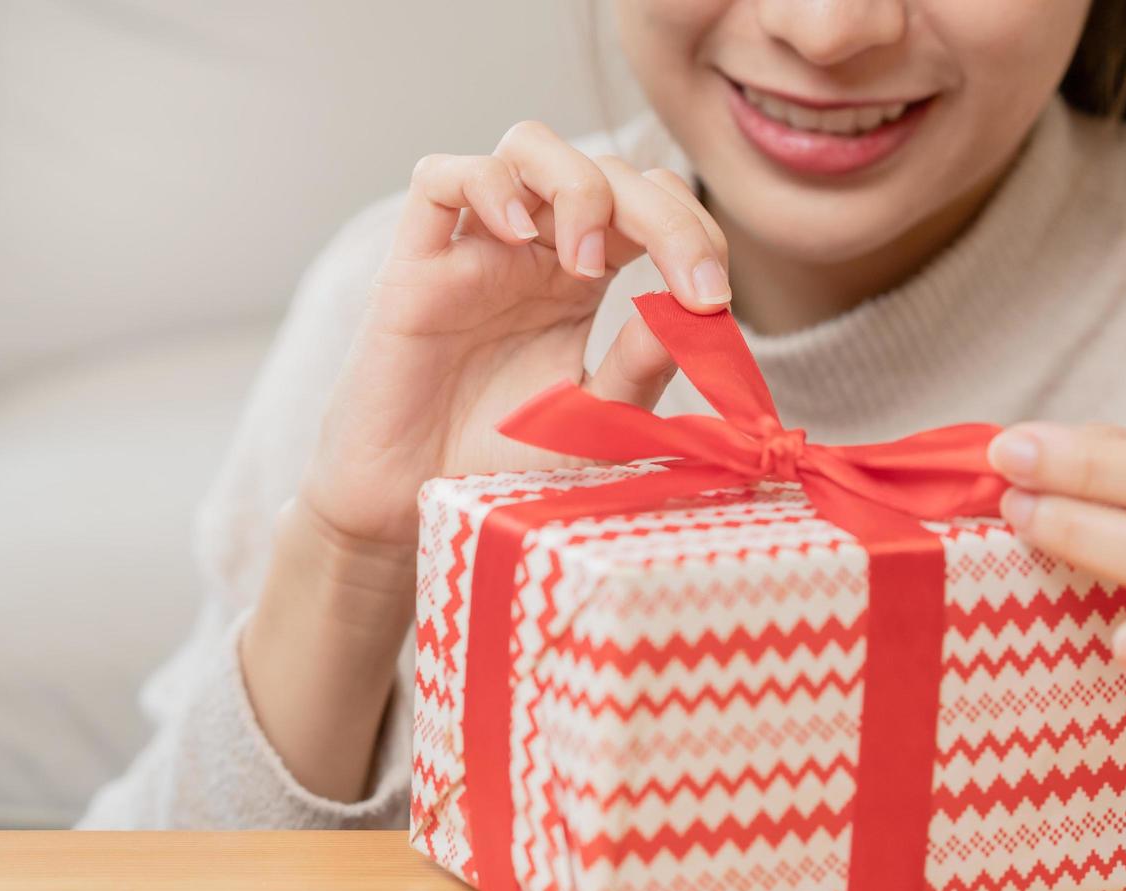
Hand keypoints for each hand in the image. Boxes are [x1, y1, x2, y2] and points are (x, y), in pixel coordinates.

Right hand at [301, 120, 730, 551]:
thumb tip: (698, 310)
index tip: (715, 300)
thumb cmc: (500, 465)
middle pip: (608, 171)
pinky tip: (515, 236)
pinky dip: (486, 184)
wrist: (410, 509)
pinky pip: (439, 179)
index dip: (695, 232)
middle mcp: (534, 251)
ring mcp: (475, 250)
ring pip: (528, 147)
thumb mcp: (595, 425)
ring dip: (579, 187)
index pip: (653, 206)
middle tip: (692, 286)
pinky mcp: (415, 265)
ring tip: (589, 266)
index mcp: (585, 278)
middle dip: (666, 214)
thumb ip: (641, 368)